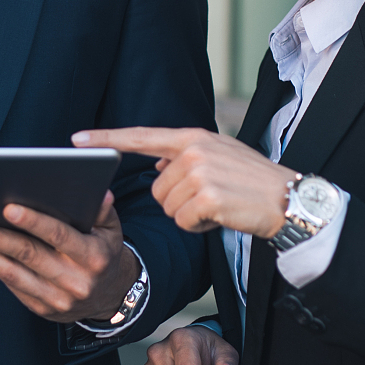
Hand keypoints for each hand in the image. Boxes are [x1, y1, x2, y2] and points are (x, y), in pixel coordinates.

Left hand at [0, 192, 137, 322]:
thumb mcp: (112, 230)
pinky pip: (13, 286)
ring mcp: (58, 299)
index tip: (8, 209)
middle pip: (29, 255)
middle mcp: (75, 280)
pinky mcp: (42, 309)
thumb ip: (103, 210)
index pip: (59, 235)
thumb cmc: (105, 254)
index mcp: (93, 256)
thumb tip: (99, 191)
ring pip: (15, 274)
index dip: (33, 222)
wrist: (111, 297)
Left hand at [75, 127, 292, 237]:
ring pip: (168, 208)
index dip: (107, 139)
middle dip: (178, 202)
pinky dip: (199, 227)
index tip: (76, 140)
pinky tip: (221, 218)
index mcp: (193, 137)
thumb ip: (186, 158)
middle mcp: (194, 150)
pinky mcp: (207, 196)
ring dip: (190, 216)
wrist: (288, 199)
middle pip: (157, 189)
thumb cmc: (253, 183)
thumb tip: (158, 169)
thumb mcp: (220, 157)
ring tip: (219, 206)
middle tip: (210, 199)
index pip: (141, 136)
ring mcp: (200, 172)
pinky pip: (184, 221)